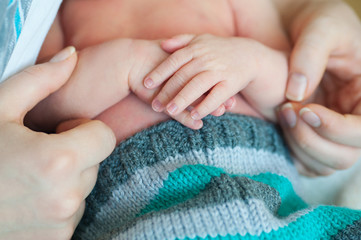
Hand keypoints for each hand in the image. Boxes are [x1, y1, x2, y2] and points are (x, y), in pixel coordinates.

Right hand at [0, 48, 115, 239]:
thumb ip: (39, 80)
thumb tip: (71, 55)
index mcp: (58, 160)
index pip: (106, 136)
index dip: (84, 129)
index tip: (59, 131)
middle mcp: (67, 196)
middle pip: (96, 162)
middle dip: (75, 154)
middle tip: (38, 154)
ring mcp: (62, 224)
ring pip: (85, 187)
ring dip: (67, 179)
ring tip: (30, 178)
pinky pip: (73, 212)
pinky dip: (58, 203)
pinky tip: (29, 199)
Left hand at [144, 34, 287, 127]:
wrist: (249, 54)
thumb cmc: (219, 49)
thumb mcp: (201, 39)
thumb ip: (181, 41)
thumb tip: (163, 45)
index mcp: (197, 48)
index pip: (174, 61)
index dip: (159, 72)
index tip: (146, 84)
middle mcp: (207, 59)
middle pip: (183, 76)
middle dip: (167, 91)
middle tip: (154, 104)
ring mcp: (219, 71)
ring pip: (198, 86)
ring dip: (183, 99)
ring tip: (169, 111)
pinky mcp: (231, 83)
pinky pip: (216, 96)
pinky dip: (205, 106)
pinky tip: (194, 116)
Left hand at [278, 1, 360, 175]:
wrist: (297, 26)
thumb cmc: (317, 21)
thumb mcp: (322, 27)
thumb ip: (311, 55)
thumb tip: (296, 93)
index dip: (337, 128)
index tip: (306, 110)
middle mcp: (353, 117)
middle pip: (345, 155)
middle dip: (313, 138)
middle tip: (286, 110)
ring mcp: (333, 130)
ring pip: (324, 164)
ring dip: (299, 145)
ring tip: (281, 112)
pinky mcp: (314, 134)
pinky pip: (307, 161)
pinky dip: (292, 151)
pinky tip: (279, 124)